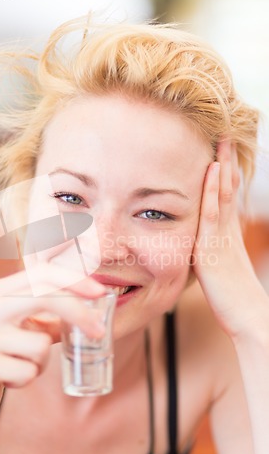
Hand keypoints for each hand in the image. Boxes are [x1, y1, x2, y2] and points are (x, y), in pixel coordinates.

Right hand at [0, 263, 104, 424]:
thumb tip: (95, 307)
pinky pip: (28, 372)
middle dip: (78, 313)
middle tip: (99, 331)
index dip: (74, 279)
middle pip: (44, 297)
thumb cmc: (4, 354)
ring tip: (23, 365)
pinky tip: (10, 379)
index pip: (42, 273)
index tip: (100, 292)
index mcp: (0, 291)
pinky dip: (28, 379)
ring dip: (42, 362)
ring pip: (41, 345)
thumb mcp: (26, 327)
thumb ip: (53, 313)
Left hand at [192, 140, 268, 337]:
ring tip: (222, 142)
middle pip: (227, 189)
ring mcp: (222, 236)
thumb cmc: (233, 299)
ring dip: (222, 166)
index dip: (226, 175)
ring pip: (222, 194)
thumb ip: (213, 254)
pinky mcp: (213, 247)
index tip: (223, 154)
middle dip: (226, 162)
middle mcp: (227, 230)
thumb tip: (206, 248)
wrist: (248, 316)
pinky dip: (212, 190)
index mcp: (228, 234)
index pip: (227, 198)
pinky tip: (213, 170)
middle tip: (226, 136)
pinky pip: (212, 213)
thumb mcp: (220, 271)